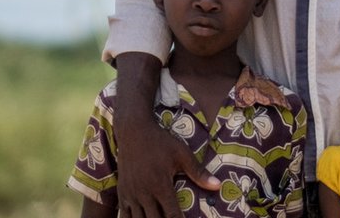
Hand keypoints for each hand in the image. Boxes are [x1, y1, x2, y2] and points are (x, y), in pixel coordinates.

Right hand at [112, 53, 220, 217]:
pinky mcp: (122, 191)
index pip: (172, 215)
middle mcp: (144, 192)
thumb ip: (198, 172)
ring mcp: (131, 193)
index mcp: (160, 185)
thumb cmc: (161, 141)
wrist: (133, 130)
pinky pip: (125, 214)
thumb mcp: (182, 154)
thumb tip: (218, 185)